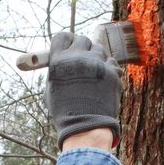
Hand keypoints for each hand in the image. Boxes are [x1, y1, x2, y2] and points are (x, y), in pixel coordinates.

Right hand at [44, 32, 120, 148]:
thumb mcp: (52, 89)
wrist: (86, 127)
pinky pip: (111, 63)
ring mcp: (97, 64)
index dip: (66, 41)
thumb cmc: (65, 111)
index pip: (63, 36)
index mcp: (59, 60)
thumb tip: (62, 58)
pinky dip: (108, 70)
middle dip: (83, 48)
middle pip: (82, 39)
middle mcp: (78, 58)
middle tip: (82, 60)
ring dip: (96, 58)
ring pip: (99, 50)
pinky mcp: (112, 72)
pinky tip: (103, 82)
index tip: (69, 46)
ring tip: (93, 75)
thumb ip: (57, 70)